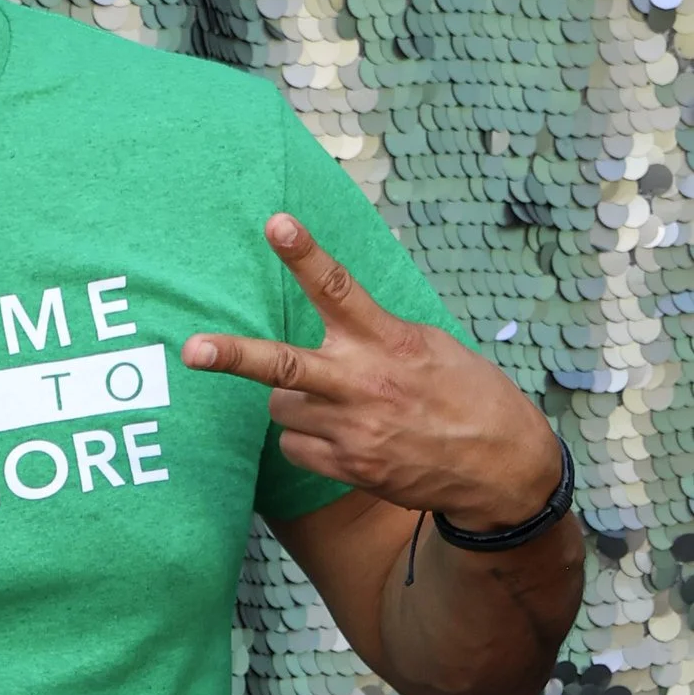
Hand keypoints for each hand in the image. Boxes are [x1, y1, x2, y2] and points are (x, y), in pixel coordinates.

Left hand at [182, 216, 565, 526]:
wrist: (502, 471)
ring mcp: (353, 429)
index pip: (338, 288)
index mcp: (389, 341)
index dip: (304, 254)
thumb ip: (375, 332)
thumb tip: (329, 314)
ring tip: (341, 405)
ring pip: (280, 405)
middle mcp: (364, 383)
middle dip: (233, 357)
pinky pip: (293, 445)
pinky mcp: (348, 467)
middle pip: (282, 364)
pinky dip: (307, 439)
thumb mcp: (430, 346)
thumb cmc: (466, 395)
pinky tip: (344, 437)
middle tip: (192, 349)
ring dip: (295, 401)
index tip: (276, 223)